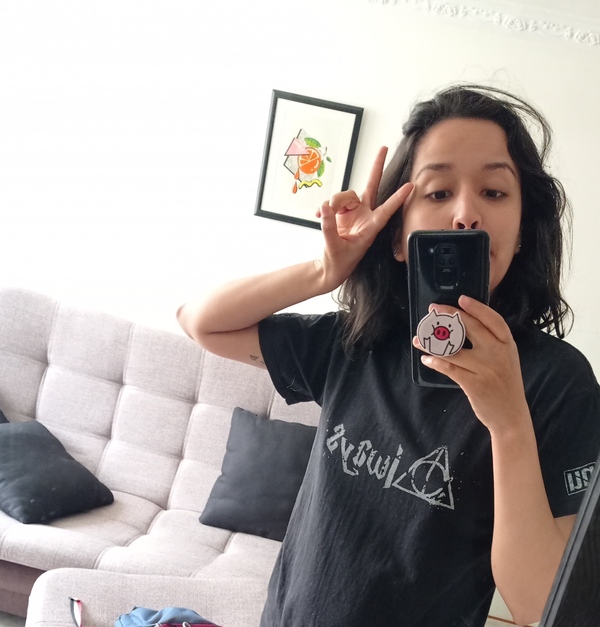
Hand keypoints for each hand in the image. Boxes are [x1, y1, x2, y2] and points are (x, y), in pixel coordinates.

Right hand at [316, 147, 412, 289]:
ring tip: (323, 215)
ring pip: (345, 195)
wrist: (331, 267)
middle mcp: (364, 216)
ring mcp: (353, 212)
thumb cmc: (339, 262)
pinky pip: (333, 202)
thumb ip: (328, 226)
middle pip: (371, 186)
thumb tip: (325, 207)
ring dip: (334, 202)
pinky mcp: (341, 213)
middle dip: (376, 167)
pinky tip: (319, 215)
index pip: (386, 210)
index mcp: (370, 227)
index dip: (398, 198)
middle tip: (382, 148)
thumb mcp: (333, 247)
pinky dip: (325, 207)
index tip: (410, 186)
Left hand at [414, 296, 529, 433]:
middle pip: (471, 328)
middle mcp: (498, 353)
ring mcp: (486, 369)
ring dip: (432, 342)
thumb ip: (491, 342)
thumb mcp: (506, 358)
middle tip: (432, 310)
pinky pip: (449, 368)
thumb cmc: (504, 384)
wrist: (511, 416)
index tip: (461, 298)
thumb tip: (463, 323)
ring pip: (454, 349)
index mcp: (508, 344)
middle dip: (449, 316)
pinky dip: (435, 361)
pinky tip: (426, 358)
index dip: (478, 308)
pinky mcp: (474, 384)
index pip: (494, 320)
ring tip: (418, 338)